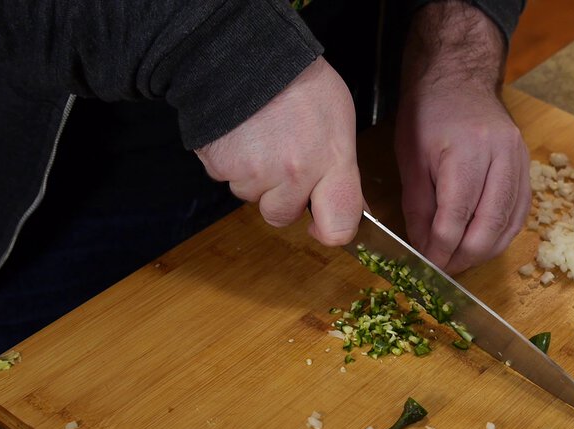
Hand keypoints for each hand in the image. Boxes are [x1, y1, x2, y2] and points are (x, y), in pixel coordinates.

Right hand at [195, 57, 363, 245]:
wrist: (246, 54)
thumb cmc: (299, 82)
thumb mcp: (339, 121)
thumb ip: (343, 169)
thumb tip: (352, 207)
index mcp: (330, 162)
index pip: (338, 227)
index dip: (330, 230)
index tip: (322, 222)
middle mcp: (293, 174)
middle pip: (282, 216)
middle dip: (282, 197)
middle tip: (285, 158)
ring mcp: (253, 173)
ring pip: (252, 197)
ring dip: (256, 177)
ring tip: (262, 138)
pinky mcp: (220, 167)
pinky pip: (227, 179)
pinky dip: (232, 163)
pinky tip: (242, 134)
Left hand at [395, 2, 530, 273]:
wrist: (459, 79)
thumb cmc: (427, 114)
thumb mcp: (411, 158)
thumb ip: (419, 206)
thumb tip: (424, 248)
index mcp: (466, 151)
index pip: (456, 216)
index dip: (441, 248)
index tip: (428, 264)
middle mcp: (500, 156)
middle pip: (488, 225)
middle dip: (465, 255)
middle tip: (444, 269)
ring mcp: (519, 161)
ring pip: (509, 223)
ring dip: (484, 250)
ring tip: (460, 260)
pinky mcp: (527, 166)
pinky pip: (520, 212)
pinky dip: (501, 234)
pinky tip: (483, 243)